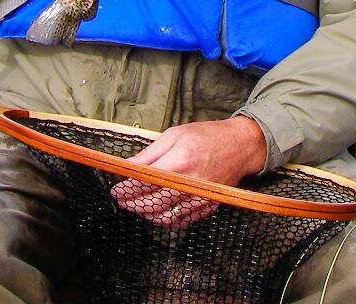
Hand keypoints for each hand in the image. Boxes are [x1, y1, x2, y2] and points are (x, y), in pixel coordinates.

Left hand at [110, 116, 266, 227]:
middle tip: (121, 200)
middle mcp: (190, 183)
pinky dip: (166, 219)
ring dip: (147, 214)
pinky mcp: (208, 206)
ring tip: (136, 207)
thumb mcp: (175, 135)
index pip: (145, 182)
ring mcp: (200, 198)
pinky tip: (157, 212)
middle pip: (153, 202)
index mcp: (179, 161)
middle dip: (133, 204)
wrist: (239, 145)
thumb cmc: (206, 136)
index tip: (116, 189)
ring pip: (166, 216)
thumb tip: (128, 165)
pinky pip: (182, 220)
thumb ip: (150, 153)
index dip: (127, 188)